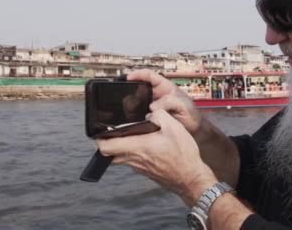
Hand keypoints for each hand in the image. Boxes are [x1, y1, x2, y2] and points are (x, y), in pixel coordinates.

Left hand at [97, 109, 217, 205]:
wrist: (191, 178)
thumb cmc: (183, 155)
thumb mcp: (174, 127)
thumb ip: (159, 115)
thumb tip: (150, 112)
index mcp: (137, 147)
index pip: (105, 147)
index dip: (99, 138)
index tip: (102, 129)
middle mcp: (134, 159)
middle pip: (109, 153)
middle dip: (109, 141)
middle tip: (115, 130)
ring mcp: (139, 167)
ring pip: (121, 156)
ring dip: (122, 146)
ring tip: (133, 134)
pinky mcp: (145, 171)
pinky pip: (132, 160)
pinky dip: (134, 152)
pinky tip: (146, 144)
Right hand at [127, 70, 205, 138]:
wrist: (194, 132)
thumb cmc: (192, 115)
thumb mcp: (184, 104)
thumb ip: (170, 102)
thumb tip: (153, 106)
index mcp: (165, 87)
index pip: (149, 76)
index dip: (138, 74)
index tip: (129, 77)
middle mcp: (157, 96)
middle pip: (139, 89)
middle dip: (130, 91)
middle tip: (123, 95)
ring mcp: (152, 108)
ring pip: (137, 103)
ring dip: (131, 105)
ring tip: (126, 109)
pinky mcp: (150, 119)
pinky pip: (139, 117)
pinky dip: (135, 118)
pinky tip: (132, 121)